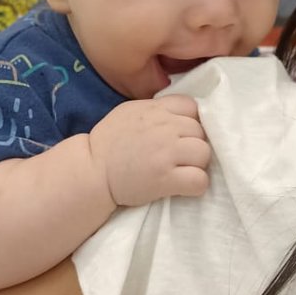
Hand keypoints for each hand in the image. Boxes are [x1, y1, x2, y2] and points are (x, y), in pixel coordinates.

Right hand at [88, 96, 209, 206]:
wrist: (91, 171)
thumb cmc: (108, 143)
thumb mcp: (130, 112)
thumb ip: (156, 109)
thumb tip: (180, 114)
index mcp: (156, 109)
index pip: (193, 107)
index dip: (191, 122)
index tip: (181, 135)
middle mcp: (165, 127)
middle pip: (201, 132)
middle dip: (193, 145)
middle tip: (178, 157)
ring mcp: (167, 153)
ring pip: (204, 154)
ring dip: (197, 165)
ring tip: (180, 171)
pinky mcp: (166, 179)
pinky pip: (199, 180)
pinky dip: (196, 185)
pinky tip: (183, 186)